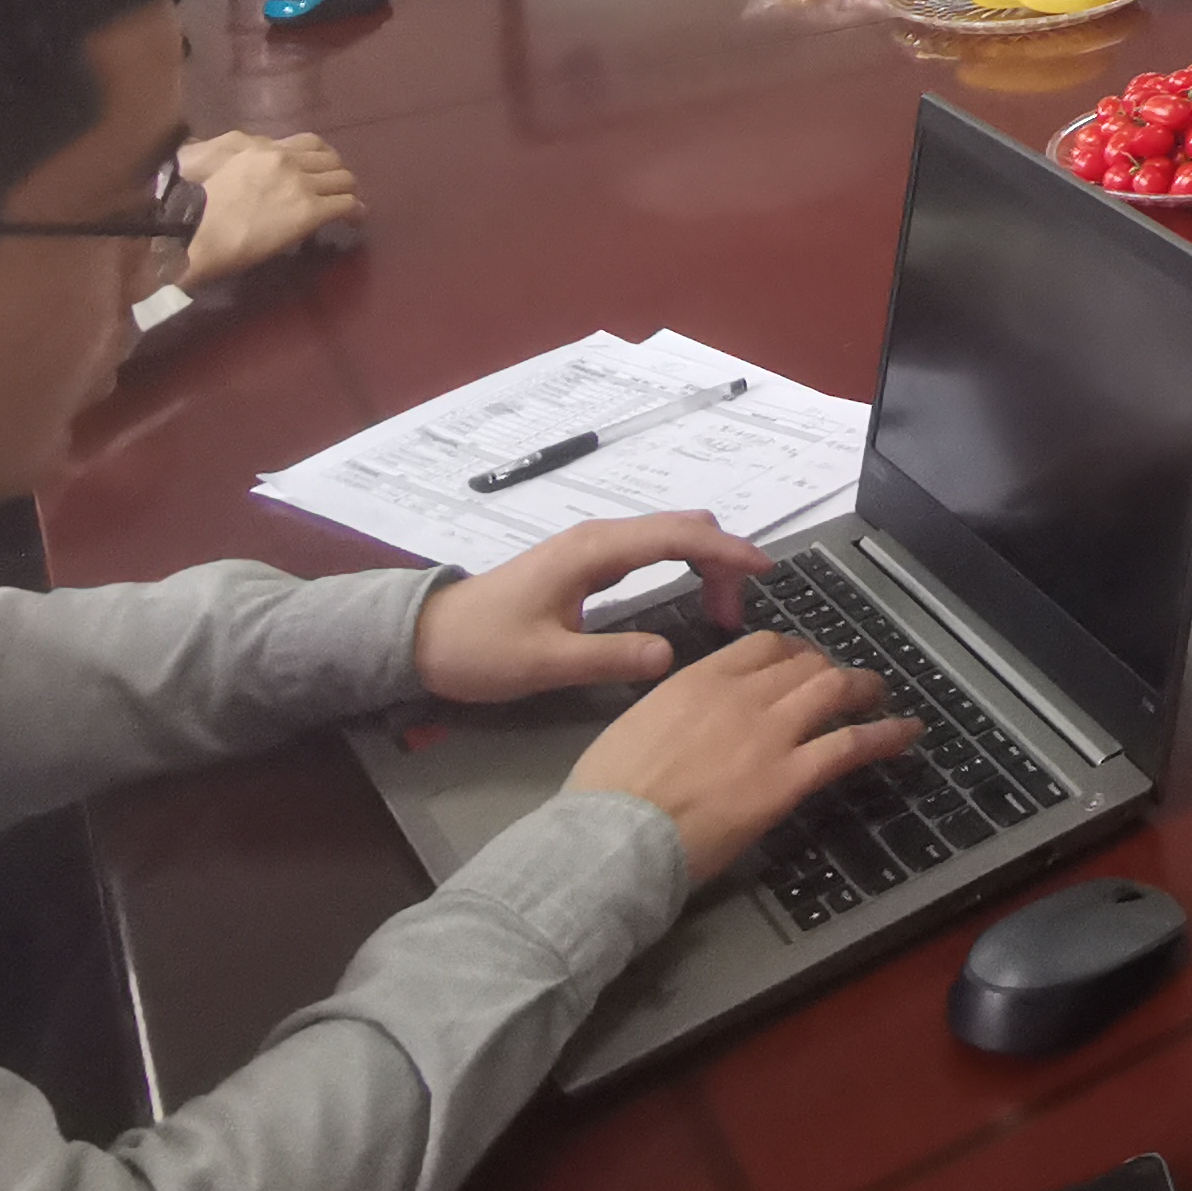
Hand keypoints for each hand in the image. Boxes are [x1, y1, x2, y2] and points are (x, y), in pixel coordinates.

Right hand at [178, 129, 361, 285]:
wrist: (194, 232)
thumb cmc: (196, 206)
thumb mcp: (218, 164)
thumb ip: (243, 158)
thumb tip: (254, 163)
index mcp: (263, 148)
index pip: (308, 143)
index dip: (322, 156)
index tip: (322, 168)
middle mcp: (286, 160)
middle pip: (331, 159)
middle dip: (337, 172)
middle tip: (337, 187)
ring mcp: (300, 184)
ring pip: (344, 179)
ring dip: (349, 190)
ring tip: (350, 201)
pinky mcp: (309, 211)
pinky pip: (345, 205)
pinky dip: (355, 211)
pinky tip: (356, 217)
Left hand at [409, 512, 766, 704]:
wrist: (424, 639)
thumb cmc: (480, 650)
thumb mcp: (545, 663)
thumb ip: (610, 658)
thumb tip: (671, 655)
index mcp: (593, 551)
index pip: (677, 537)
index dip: (727, 550)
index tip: (766, 570)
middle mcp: (597, 538)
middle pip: (681, 527)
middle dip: (721, 559)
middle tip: (735, 614)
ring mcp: (591, 548)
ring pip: (667, 536)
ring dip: (703, 563)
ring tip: (720, 612)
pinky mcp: (585, 563)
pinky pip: (650, 550)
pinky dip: (683, 565)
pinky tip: (690, 595)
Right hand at [564, 630, 916, 877]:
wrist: (612, 836)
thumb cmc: (607, 794)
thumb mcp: (635, 727)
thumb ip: (674, 712)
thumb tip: (691, 720)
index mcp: (698, 679)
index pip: (763, 647)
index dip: (792, 651)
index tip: (802, 662)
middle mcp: (740, 695)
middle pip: (804, 664)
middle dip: (828, 668)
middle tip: (842, 683)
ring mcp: (768, 734)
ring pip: (832, 691)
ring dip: (862, 689)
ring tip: (878, 694)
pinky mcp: (788, 777)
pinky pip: (850, 744)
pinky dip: (885, 733)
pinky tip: (908, 732)